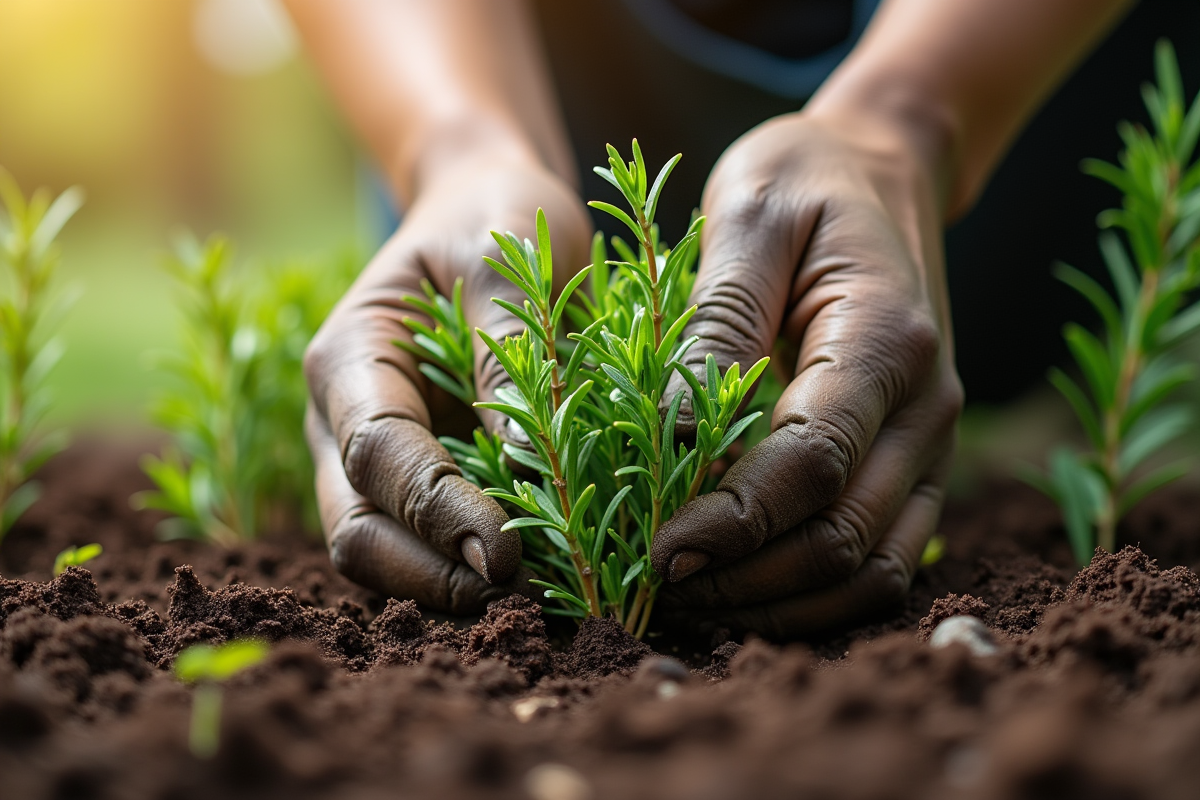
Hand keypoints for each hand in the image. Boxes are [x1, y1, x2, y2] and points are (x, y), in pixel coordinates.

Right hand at [305, 156, 591, 613]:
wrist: (487, 208)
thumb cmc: (494, 218)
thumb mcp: (506, 256)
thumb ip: (509, 352)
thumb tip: (528, 466)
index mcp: (349, 356)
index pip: (375, 455)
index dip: (435, 511)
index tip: (505, 554)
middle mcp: (344, 416)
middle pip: (357, 527)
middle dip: (429, 571)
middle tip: (520, 596)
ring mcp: (376, 454)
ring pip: (383, 548)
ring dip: (446, 581)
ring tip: (535, 595)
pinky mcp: (420, 473)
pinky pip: (427, 539)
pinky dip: (468, 563)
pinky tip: (536, 572)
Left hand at [650, 111, 962, 637]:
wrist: (880, 174)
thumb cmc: (801, 182)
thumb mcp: (747, 215)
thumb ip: (717, 323)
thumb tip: (673, 437)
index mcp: (887, 337)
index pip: (811, 461)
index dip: (732, 521)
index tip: (653, 551)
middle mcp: (927, 404)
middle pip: (842, 537)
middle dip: (743, 578)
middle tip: (652, 587)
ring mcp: (931, 442)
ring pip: (869, 569)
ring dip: (777, 603)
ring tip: (688, 602)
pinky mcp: (918, 464)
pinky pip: (882, 561)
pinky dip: (816, 597)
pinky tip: (744, 592)